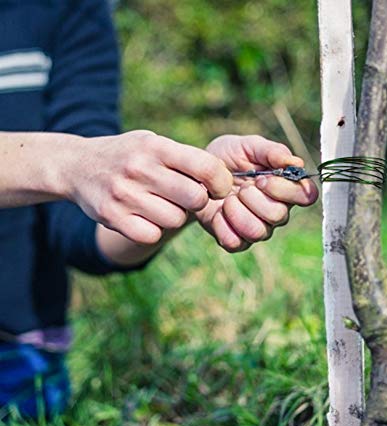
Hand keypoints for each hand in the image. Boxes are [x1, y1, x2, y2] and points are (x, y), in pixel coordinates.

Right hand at [65, 130, 232, 244]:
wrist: (77, 166)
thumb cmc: (130, 156)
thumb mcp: (154, 144)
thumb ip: (186, 159)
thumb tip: (225, 181)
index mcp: (156, 147)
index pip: (206, 167)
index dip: (222, 182)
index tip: (219, 188)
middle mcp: (140, 168)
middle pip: (196, 198)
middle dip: (199, 201)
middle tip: (189, 197)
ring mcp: (124, 194)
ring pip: (175, 220)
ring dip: (174, 216)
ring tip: (161, 204)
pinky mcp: (112, 217)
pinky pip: (152, 236)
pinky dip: (154, 230)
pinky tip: (145, 217)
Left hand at [195, 134, 317, 251]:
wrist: (196, 174)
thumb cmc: (228, 157)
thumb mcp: (248, 146)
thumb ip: (272, 151)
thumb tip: (296, 163)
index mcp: (286, 188)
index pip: (307, 196)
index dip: (286, 190)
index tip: (262, 179)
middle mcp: (277, 211)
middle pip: (279, 216)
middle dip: (255, 199)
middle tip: (241, 187)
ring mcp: (258, 229)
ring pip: (259, 232)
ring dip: (238, 212)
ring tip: (228, 199)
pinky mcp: (237, 241)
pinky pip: (235, 242)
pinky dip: (222, 225)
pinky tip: (218, 212)